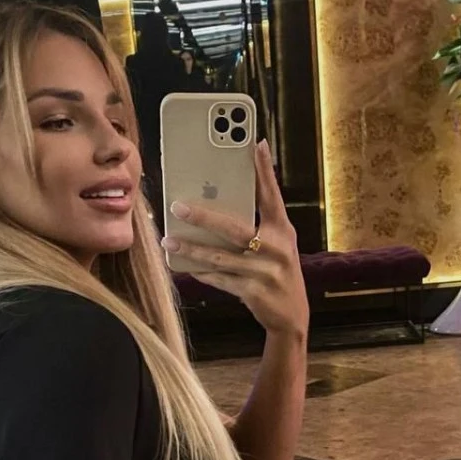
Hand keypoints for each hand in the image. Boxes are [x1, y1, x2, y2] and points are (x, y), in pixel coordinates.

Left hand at [163, 140, 308, 339]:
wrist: (291, 315)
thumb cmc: (277, 271)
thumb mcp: (277, 243)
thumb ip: (259, 221)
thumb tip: (224, 196)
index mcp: (282, 230)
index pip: (271, 195)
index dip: (263, 170)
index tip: (254, 143)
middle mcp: (276, 248)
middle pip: (235, 229)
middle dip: (204, 218)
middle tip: (178, 206)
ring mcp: (265, 272)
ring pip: (220, 258)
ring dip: (192, 249)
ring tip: (169, 241)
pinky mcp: (253, 292)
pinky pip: (220, 280)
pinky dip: (201, 272)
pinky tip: (184, 265)